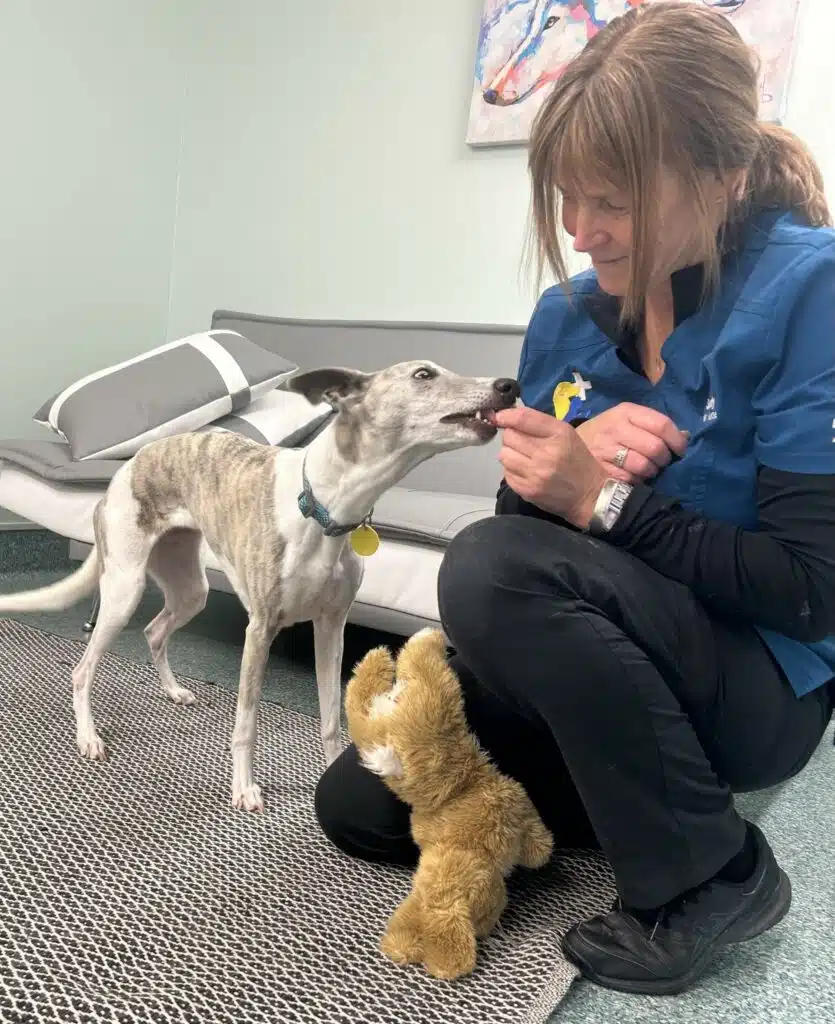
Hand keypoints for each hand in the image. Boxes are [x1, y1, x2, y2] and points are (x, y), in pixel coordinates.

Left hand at [496, 406, 608, 528]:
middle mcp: (546, 454)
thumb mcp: (566, 434)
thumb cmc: (577, 460)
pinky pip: (506, 473)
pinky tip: (525, 471)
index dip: (506, 416)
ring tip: (524, 457)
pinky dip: (512, 470)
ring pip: (504, 454)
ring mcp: (535, 474)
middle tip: (524, 443)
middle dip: (512, 436)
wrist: (588, 494)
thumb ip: (538, 422)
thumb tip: (506, 417)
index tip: (499, 417)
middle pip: (509, 436)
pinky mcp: (527, 490)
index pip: (523, 419)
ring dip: (510, 453)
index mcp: (559, 435)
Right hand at [575, 403, 688, 482]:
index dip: (676, 440)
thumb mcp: (626, 421)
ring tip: (645, 469)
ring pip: (644, 466)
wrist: (567, 446)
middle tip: (660, 462)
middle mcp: (615, 428)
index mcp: (625, 412)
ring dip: (650, 471)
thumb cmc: (606, 433)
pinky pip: (630, 479)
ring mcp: (605, 450)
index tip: (680, 450)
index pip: (661, 424)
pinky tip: (631, 476)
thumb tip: (685, 437)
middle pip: (655, 448)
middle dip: (663, 459)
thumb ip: (654, 426)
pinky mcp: (600, 470)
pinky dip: (636, 481)